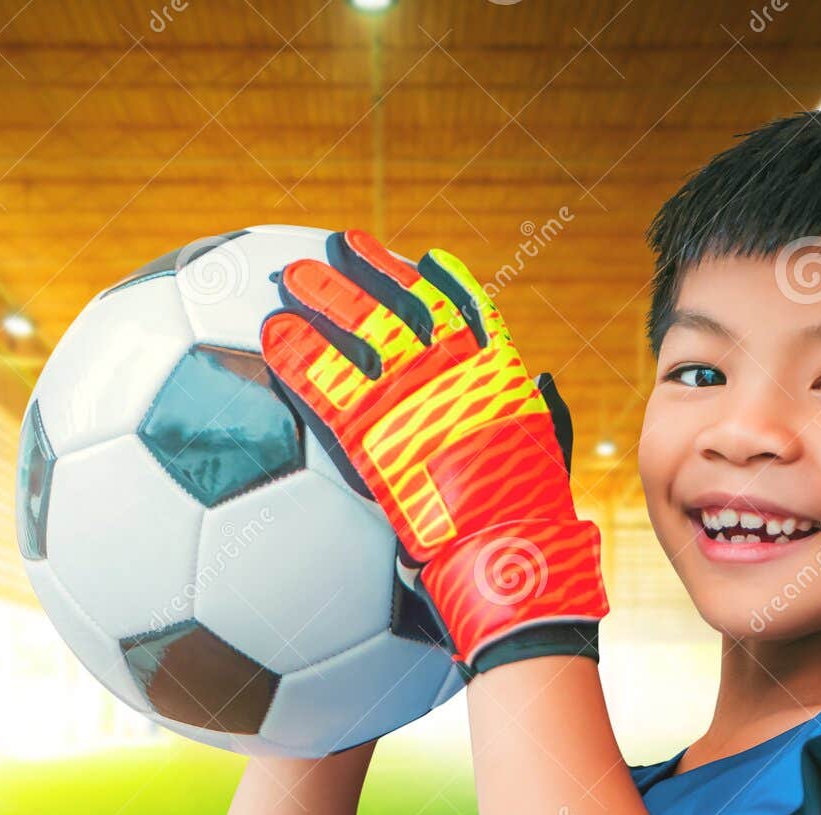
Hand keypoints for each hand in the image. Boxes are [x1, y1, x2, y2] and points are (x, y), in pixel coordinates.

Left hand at [260, 229, 608, 676]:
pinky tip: (272, 337)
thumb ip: (538, 409)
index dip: (430, 277)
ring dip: (320, 297)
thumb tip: (537, 381)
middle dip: (361, 271)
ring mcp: (411, 398)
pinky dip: (297, 356)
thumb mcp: (548, 448)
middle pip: (397, 302)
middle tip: (330, 252)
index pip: (461, 306)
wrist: (508, 554)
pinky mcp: (373, 435)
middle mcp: (451, 369)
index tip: (408, 258)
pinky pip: (325, 384)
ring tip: (288, 278)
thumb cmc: (532, 515)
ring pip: (356, 328)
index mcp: (494, 369)